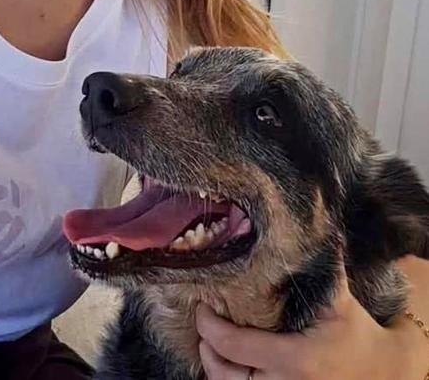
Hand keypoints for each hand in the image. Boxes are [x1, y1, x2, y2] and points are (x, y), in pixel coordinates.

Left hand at [195, 267, 416, 379]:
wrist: (384, 374)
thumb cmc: (358, 334)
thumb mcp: (339, 300)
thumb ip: (322, 266)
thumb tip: (311, 221)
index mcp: (296, 358)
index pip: (235, 345)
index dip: (210, 326)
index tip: (201, 306)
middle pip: (225, 374)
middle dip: (208, 347)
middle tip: (203, 322)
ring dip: (216, 368)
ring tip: (210, 344)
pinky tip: (229, 364)